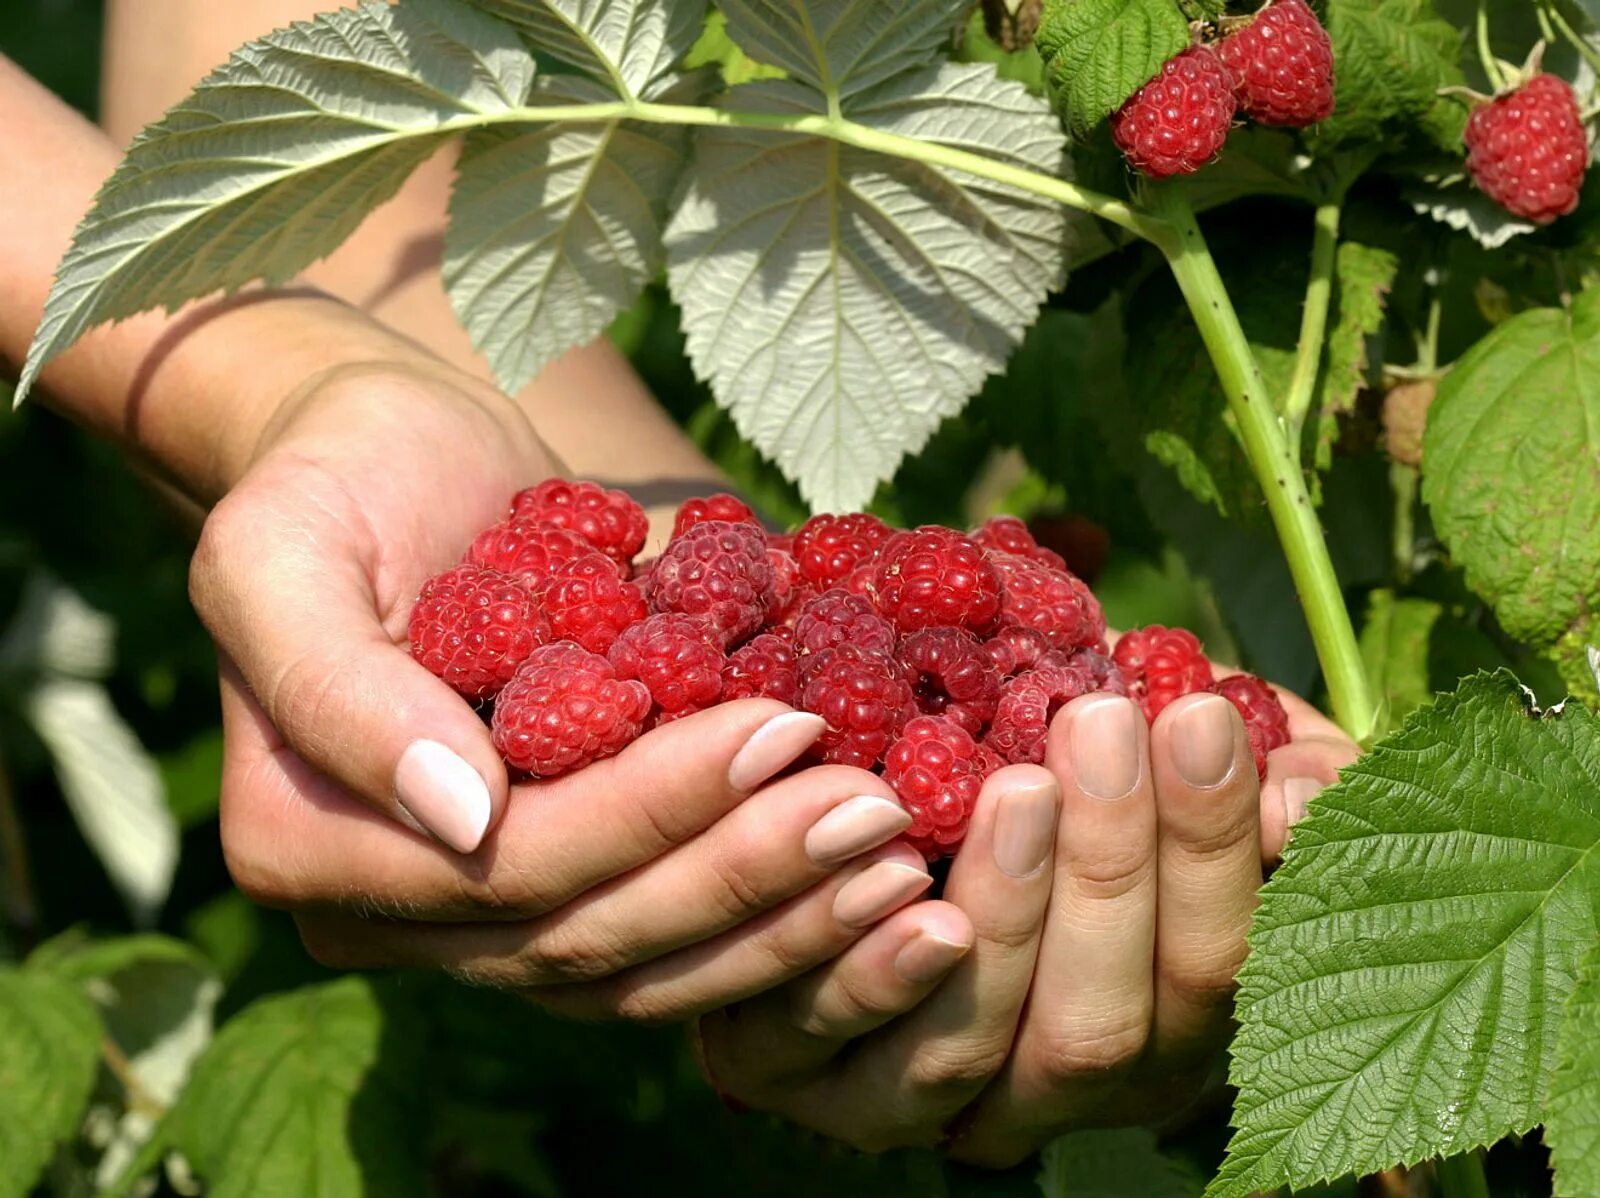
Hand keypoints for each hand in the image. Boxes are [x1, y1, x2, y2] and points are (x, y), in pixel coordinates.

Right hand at [195, 362, 929, 1018]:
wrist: (397, 458)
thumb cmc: (334, 475)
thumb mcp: (281, 547)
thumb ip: (336, 685)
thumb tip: (462, 815)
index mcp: (307, 841)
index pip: (505, 865)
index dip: (651, 812)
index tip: (787, 731)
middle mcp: (395, 911)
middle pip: (588, 934)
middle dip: (744, 877)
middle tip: (879, 814)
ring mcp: (485, 915)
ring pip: (643, 966)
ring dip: (782, 922)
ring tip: (904, 862)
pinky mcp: (567, 888)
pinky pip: (672, 935)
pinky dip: (775, 914)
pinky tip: (880, 875)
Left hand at [695, 684, 1358, 1157]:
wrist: (974, 812)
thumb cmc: (1120, 771)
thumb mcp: (1220, 760)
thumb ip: (1288, 774)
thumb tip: (1303, 798)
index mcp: (1187, 1014)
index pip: (1214, 961)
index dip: (1210, 846)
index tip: (1195, 714)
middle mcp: (1084, 1085)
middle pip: (1098, 1026)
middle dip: (1108, 868)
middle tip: (1098, 725)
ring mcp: (966, 1104)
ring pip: (977, 1050)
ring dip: (1002, 914)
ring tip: (1011, 783)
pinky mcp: (843, 1090)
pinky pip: (842, 1061)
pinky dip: (860, 972)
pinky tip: (878, 865)